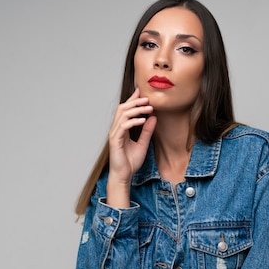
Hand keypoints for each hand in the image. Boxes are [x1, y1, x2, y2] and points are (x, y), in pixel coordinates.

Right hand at [106, 88, 156, 205]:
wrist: (124, 176)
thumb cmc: (130, 162)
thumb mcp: (143, 144)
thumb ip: (147, 131)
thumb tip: (153, 118)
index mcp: (121, 129)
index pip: (126, 110)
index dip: (133, 100)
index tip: (141, 92)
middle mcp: (116, 129)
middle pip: (122, 109)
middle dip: (135, 102)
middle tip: (147, 98)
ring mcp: (114, 134)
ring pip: (122, 115)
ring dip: (136, 109)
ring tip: (148, 107)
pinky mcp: (115, 140)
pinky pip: (123, 126)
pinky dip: (133, 121)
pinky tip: (143, 120)